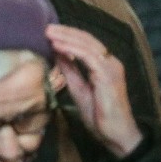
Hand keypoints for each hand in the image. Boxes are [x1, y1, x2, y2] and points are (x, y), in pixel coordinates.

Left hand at [46, 24, 142, 156]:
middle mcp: (111, 62)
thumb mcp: (78, 87)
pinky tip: (57, 45)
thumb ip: (70, 70)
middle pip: (86, 39)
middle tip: (45, 27)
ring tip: (48, 33)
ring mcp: (111, 67)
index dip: (68, 35)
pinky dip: (71, 49)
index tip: (49, 31)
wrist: (115, 134)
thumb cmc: (98, 114)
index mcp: (105, 64)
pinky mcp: (108, 75)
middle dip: (65, 31)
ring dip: (65, 37)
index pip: (86, 42)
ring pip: (86, 44)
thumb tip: (57, 53)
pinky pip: (88, 56)